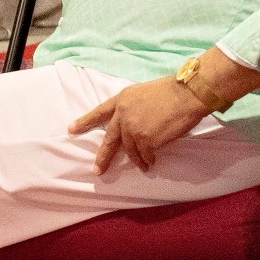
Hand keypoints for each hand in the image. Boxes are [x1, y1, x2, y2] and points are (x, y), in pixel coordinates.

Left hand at [68, 76, 209, 176]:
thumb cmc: (174, 89)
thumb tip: (137, 121)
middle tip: (97, 170)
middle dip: (103, 156)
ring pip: (130, 149)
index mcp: (123, 99)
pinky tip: (152, 161)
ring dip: (137, 160)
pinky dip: (148, 159)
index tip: (71, 129)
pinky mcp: (145, 139)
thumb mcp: (146, 92)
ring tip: (143, 166)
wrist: (188, 93)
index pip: (100, 111)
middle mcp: (124, 114)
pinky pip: (145, 154)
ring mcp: (133, 128)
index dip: (85, 121)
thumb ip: (135, 107)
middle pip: (109, 139)